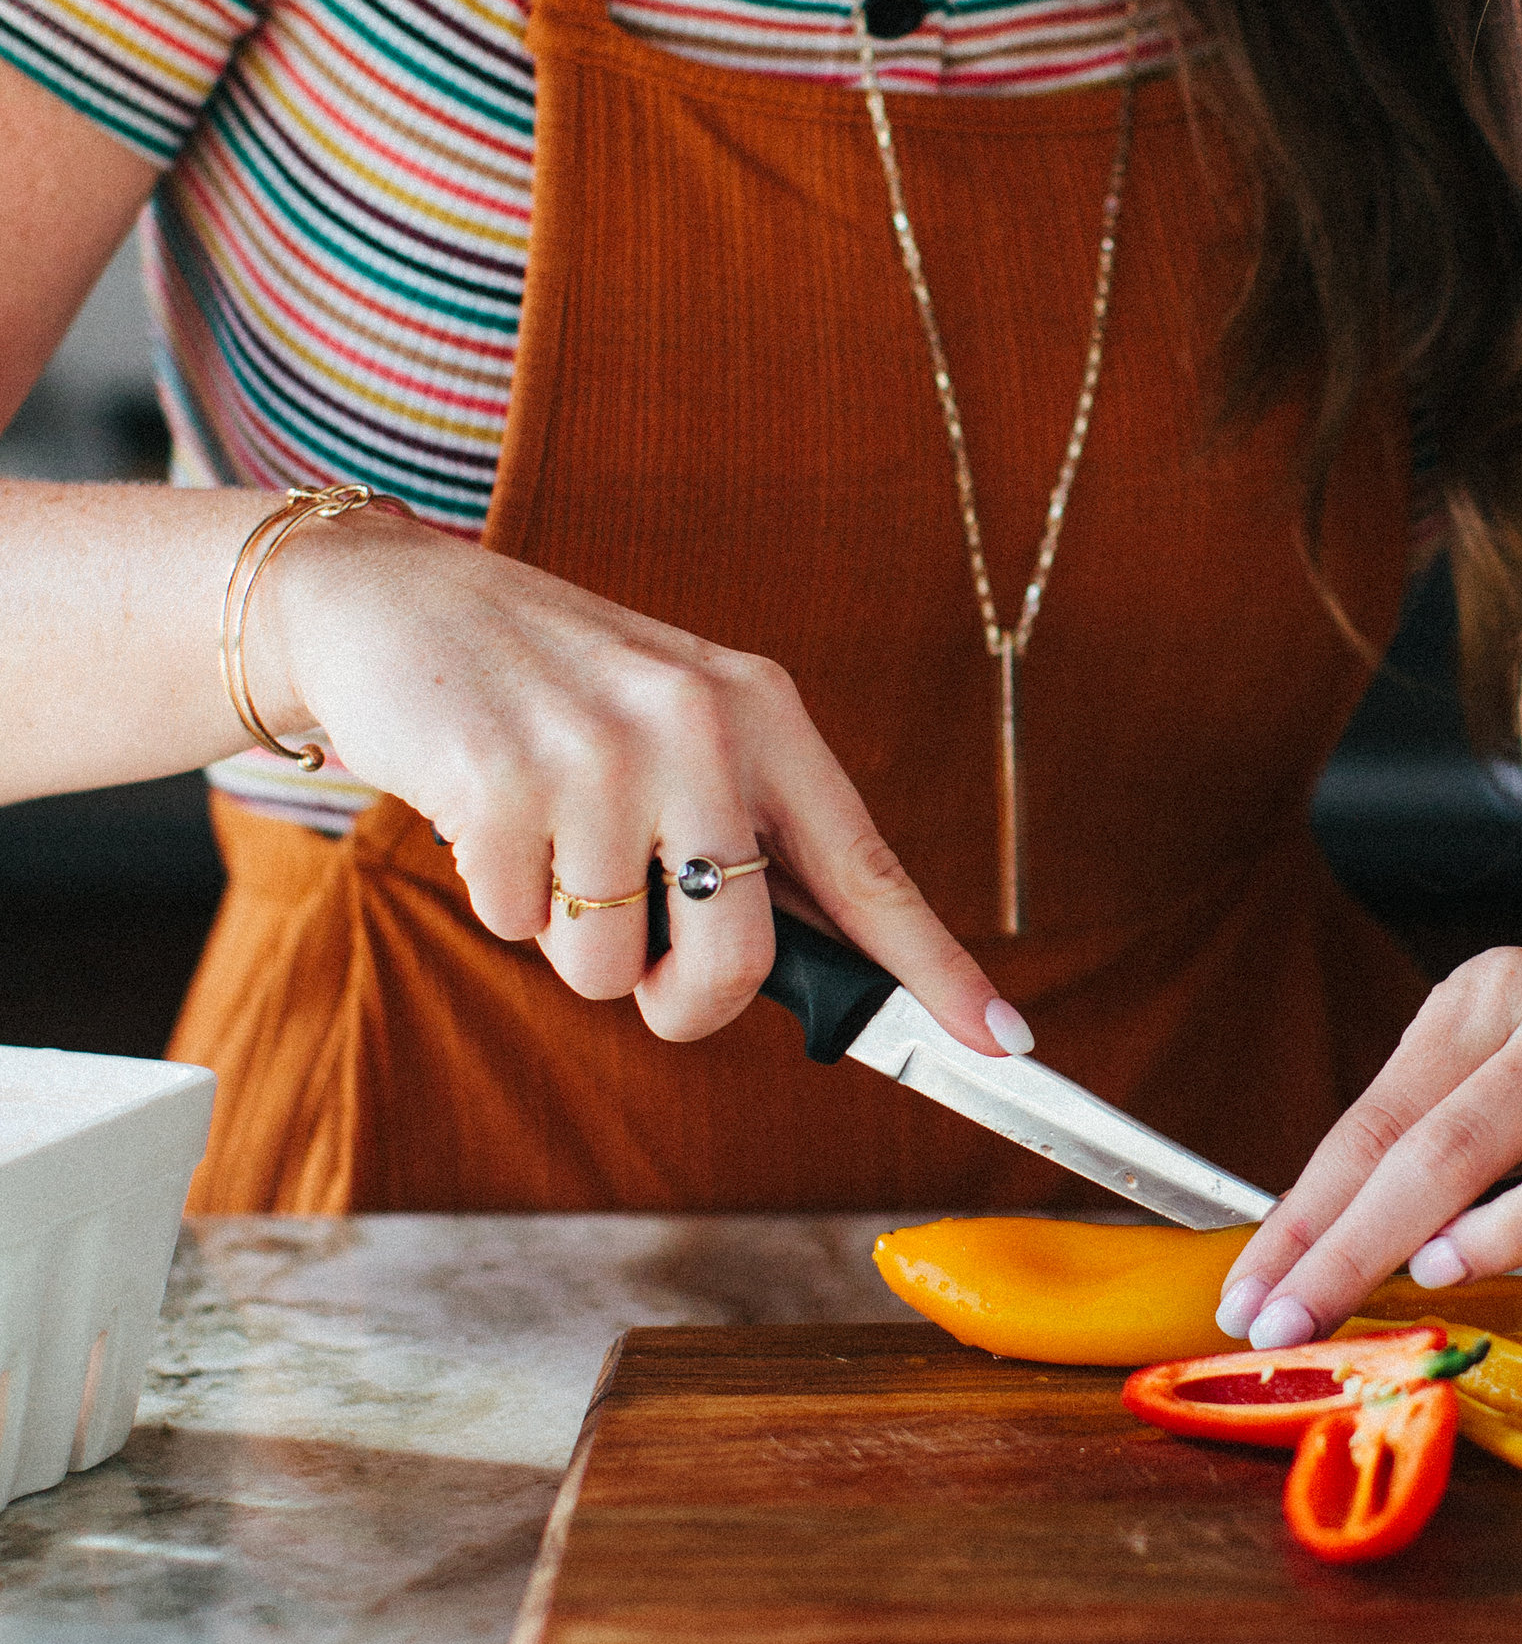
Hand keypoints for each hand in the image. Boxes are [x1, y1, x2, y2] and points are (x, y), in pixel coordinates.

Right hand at [255, 505, 1024, 1054]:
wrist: (395, 600)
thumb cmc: (551, 686)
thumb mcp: (678, 718)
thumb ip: (751, 826)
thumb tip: (829, 964)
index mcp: (761, 713)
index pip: (868, 868)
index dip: (938, 968)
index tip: (1005, 1043)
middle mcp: (695, 727)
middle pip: (735, 963)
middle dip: (682, 1000)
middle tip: (642, 957)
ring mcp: (597, 754)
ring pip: (611, 966)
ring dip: (571, 936)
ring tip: (547, 833)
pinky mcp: (499, 784)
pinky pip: (517, 928)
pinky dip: (498, 897)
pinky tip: (488, 813)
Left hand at [1213, 871, 1521, 1347]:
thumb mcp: (1466, 1041)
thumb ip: (1404, 1134)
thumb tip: (1305, 1263)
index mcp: (1487, 998)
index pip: (1375, 1125)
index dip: (1304, 1225)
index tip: (1249, 1302)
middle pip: (1458, 1143)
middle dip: (1360, 1248)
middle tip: (1297, 1321)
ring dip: (1510, 1230)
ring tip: (1444, 1268)